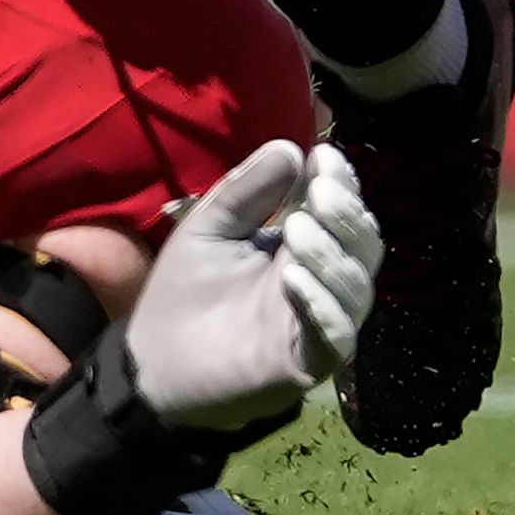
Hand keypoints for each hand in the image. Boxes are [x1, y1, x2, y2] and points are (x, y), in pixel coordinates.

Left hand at [125, 140, 382, 432]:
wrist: (149, 366)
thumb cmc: (183, 293)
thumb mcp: (208, 228)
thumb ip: (246, 191)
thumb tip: (291, 147)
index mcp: (307, 247)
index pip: (344, 210)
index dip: (342, 182)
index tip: (321, 156)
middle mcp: (325, 282)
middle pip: (364, 244)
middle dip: (346, 215)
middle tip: (316, 193)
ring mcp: (321, 323)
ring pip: (356, 285)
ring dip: (333, 254)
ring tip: (295, 230)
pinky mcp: (309, 362)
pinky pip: (336, 334)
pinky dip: (322, 305)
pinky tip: (293, 280)